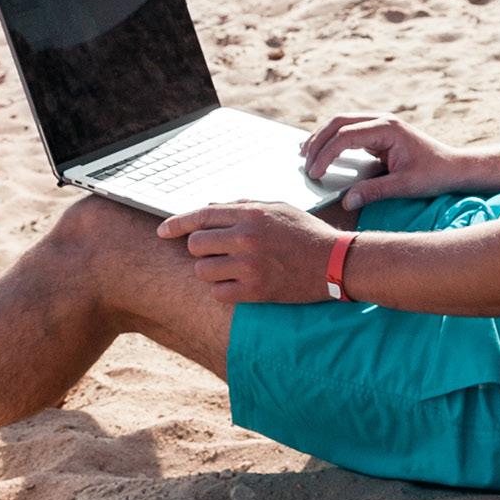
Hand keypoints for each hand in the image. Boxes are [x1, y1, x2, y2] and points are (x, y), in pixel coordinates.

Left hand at [158, 200, 336, 303]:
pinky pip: (218, 293)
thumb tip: (210, 208)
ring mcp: (249, 266)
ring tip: (229, 269)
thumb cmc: (307, 233)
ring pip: (202, 270)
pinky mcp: (256, 291)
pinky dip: (223, 290)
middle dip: (200, 249)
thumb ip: (243, 206)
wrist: (336, 262)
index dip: (176, 223)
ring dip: (210, 271)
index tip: (163, 231)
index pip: (202, 216)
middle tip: (215, 253)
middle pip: (196, 245)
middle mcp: (246, 238)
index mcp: (251, 214)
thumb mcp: (278, 208)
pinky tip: (238, 285)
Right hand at [301, 112, 470, 214]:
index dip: (326, 154)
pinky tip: (321, 151)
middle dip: (318, 141)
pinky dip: (333, 140)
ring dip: (322, 137)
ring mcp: (380, 124)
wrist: (455, 167)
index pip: (346, 136)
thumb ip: (374, 192)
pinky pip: (349, 131)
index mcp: (387, 129)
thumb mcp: (404, 186)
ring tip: (304, 154)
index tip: (314, 172)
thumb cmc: (434, 175)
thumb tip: (346, 201)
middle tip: (302, 162)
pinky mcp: (379, 133)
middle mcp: (382, 121)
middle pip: (339, 122)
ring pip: (341, 123)